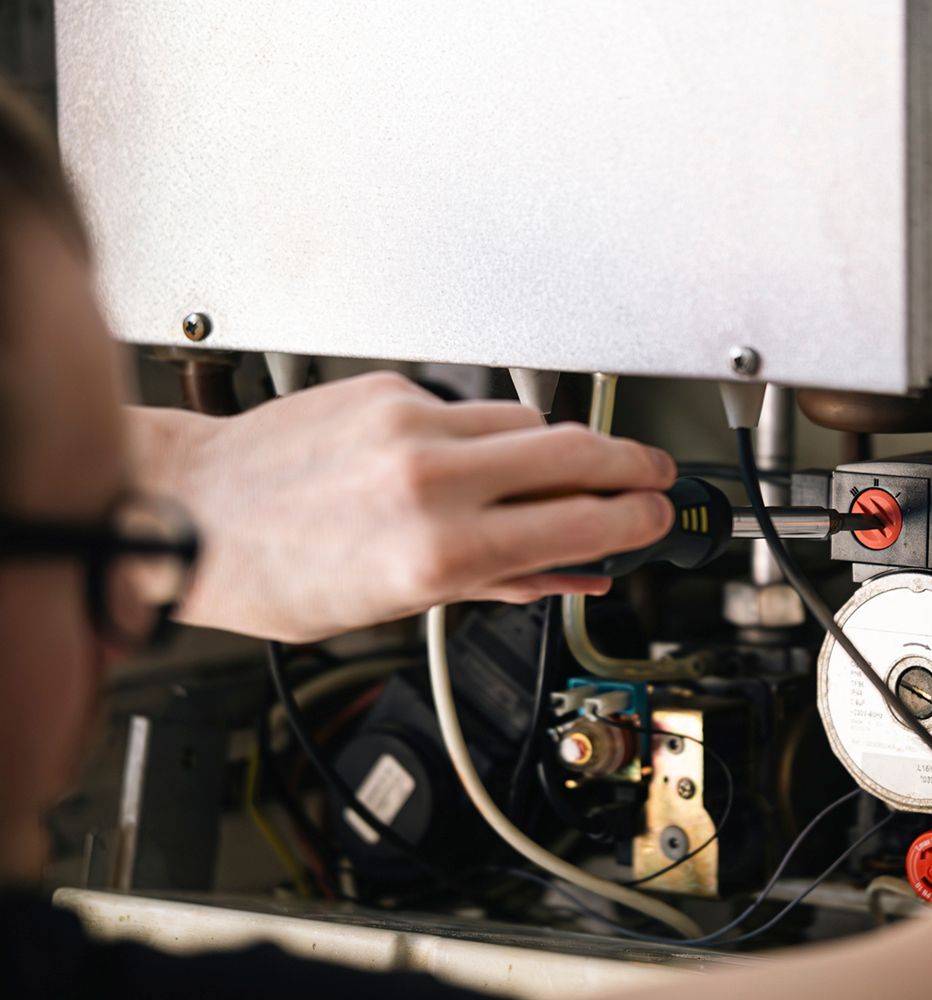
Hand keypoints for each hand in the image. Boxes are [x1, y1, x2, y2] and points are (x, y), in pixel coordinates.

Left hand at [130, 372, 676, 641]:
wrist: (191, 508)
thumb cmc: (273, 574)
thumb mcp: (396, 606)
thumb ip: (501, 584)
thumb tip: (572, 574)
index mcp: (439, 551)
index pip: (578, 521)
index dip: (636, 518)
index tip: (658, 517)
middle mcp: (430, 479)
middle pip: (575, 453)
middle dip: (631, 463)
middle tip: (653, 475)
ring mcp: (411, 424)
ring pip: (528, 424)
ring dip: (559, 450)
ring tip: (563, 476)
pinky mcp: (390, 391)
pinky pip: (470, 408)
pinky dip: (487, 435)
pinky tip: (472, 460)